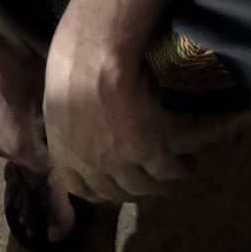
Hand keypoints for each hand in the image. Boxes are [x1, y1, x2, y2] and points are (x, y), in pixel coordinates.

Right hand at [0, 22, 53, 172]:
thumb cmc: (7, 67)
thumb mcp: (41, 83)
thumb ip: (51, 108)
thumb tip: (60, 117)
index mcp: (18, 144)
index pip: (42, 165)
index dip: (53, 156)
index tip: (60, 143)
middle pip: (19, 154)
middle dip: (30, 142)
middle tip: (37, 119)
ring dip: (7, 131)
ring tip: (10, 107)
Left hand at [43, 0, 187, 201]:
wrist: (93, 58)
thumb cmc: (71, 66)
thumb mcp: (61, 102)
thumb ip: (71, 121)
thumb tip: (82, 118)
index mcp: (64, 152)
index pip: (77, 187)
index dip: (95, 192)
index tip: (106, 190)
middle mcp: (89, 164)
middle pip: (112, 193)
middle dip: (129, 193)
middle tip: (145, 186)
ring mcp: (117, 161)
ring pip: (141, 187)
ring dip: (158, 187)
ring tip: (170, 180)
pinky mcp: (145, 151)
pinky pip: (166, 170)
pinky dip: (179, 170)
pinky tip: (189, 166)